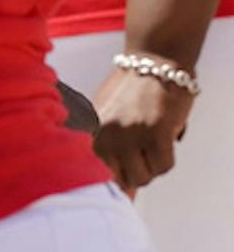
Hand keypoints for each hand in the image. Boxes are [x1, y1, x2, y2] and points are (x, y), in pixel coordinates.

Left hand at [90, 61, 193, 193]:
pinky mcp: (155, 131)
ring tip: (150, 141)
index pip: (95, 175)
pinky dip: (167, 158)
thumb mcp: (106, 119)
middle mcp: (105, 134)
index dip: (113, 178)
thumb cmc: (129, 94)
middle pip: (124, 181)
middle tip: (140, 150)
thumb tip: (121, 193)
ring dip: (152, 164)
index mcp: (89, 132)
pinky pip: (164, 166)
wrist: (153, 63)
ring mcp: (130, 133)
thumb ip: (107, 153)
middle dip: (136, 171)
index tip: (120, 174)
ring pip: (145, 177)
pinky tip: (163, 136)